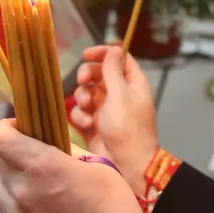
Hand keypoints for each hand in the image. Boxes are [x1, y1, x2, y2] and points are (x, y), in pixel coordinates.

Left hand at [0, 119, 148, 212]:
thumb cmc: (113, 205)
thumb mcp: (98, 165)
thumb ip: (68, 150)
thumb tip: (52, 143)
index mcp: (41, 165)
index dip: (6, 127)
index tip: (22, 128)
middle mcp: (22, 189)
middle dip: (14, 153)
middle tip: (36, 156)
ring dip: (10, 180)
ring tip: (34, 183)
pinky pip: (7, 210)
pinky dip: (17, 202)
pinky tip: (40, 206)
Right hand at [69, 45, 158, 192]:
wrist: (126, 164)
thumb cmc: (127, 128)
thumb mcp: (120, 95)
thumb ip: (113, 71)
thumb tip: (114, 48)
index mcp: (132, 83)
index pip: (118, 58)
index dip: (102, 53)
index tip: (86, 55)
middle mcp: (120, 93)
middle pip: (98, 73)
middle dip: (87, 77)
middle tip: (81, 82)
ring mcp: (106, 109)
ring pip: (86, 92)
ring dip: (82, 98)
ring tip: (87, 110)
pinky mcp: (95, 123)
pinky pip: (82, 111)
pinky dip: (81, 116)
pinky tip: (86, 124)